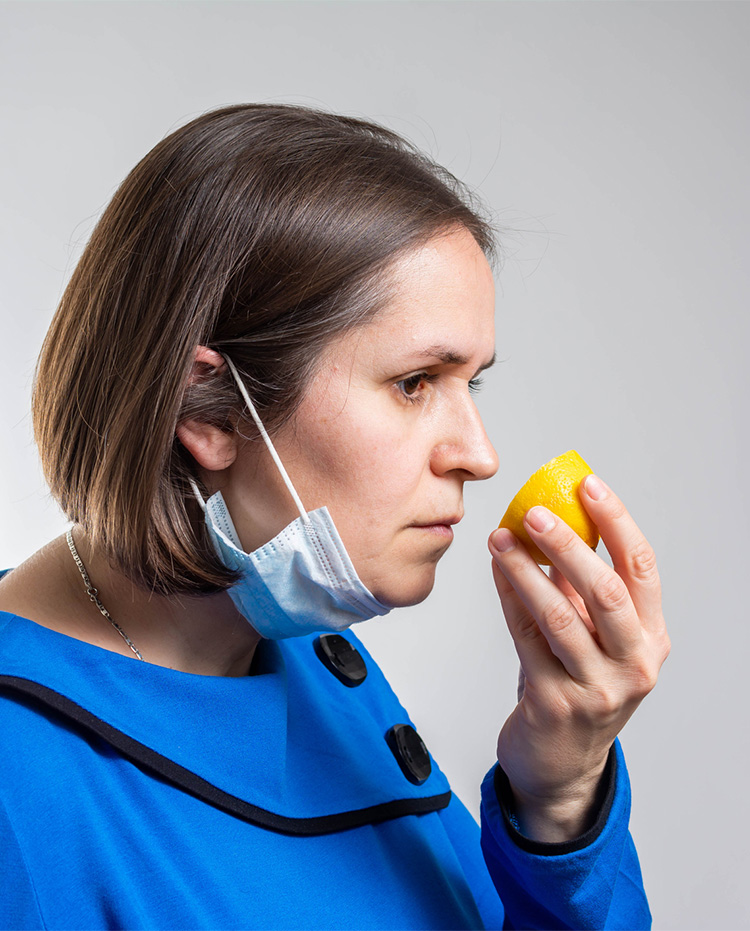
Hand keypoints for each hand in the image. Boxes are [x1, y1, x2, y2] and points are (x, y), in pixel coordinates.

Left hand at [487, 474, 669, 841]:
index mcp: (651, 637)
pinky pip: (526, 638)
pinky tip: (496, 571)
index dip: (616, 521)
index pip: (641, 568)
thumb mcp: (595, 635)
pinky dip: (508, 598)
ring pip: (560, 616)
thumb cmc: (579, 684)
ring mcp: (597, 688)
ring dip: (525, 570)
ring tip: (500, 538)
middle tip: (533, 512)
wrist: (562, 761)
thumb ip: (582, 585)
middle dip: (567, 545)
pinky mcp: (555, 703)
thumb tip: (554, 518)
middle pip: (605, 591)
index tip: (587, 485)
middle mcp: (634, 663)